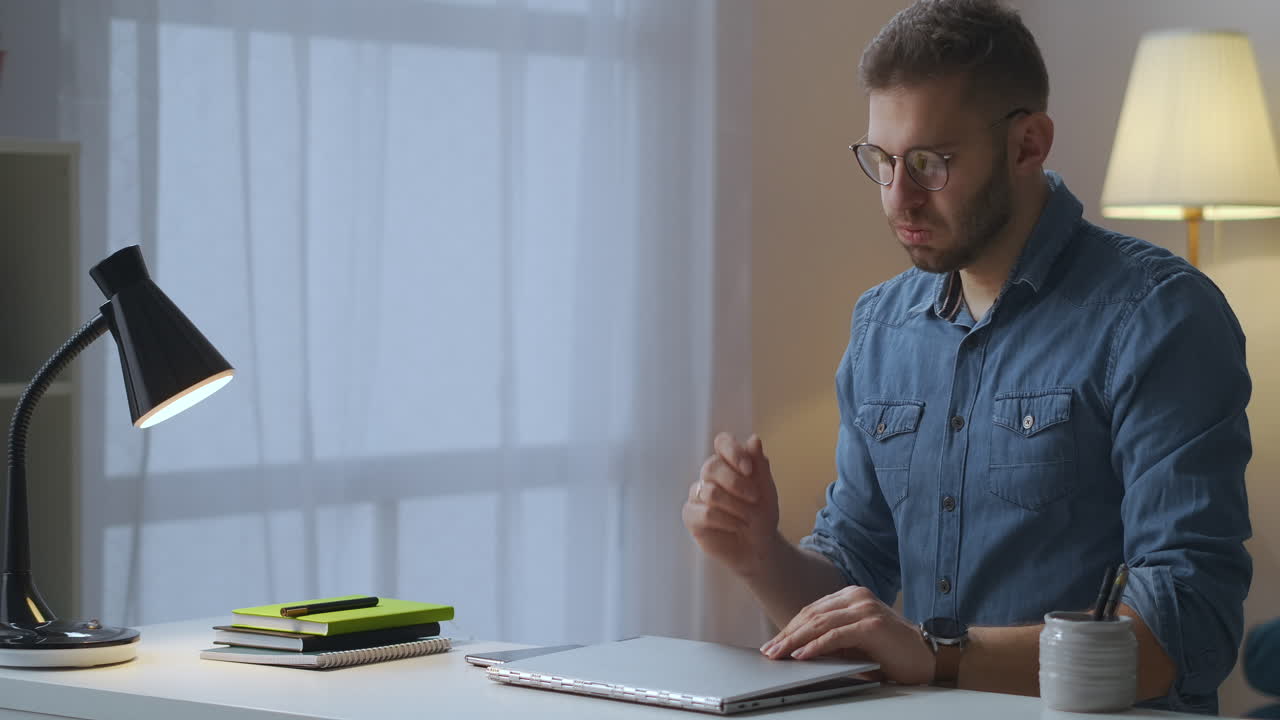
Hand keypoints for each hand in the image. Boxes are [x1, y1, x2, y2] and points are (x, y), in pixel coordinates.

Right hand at [682, 433, 780, 577]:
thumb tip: (754, 439)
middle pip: (711, 467)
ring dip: (735, 507)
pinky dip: (725, 521)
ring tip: (747, 519)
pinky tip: (735, 526)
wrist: (758, 546)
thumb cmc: (762, 515)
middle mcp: (710, 475)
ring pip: (710, 492)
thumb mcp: (767, 489)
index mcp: (729, 462)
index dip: (733, 452)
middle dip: (736, 484)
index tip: (749, 469)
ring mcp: (698, 494)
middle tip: (755, 498)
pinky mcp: (691, 515)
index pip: (722, 442)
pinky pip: (704, 513)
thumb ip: (760, 464)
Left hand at [760, 586, 933, 685]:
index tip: (773, 643)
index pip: (812, 610)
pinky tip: (802, 655)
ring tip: (779, 654)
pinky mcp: (871, 624)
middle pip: (812, 614)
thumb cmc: (891, 653)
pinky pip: (835, 635)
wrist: (928, 657)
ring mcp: (864, 607)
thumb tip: (797, 650)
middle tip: (769, 651)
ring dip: (795, 640)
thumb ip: (831, 640)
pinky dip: (815, 646)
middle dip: (787, 634)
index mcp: (851, 596)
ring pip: (819, 623)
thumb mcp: (855, 643)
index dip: (790, 627)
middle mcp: (857, 596)